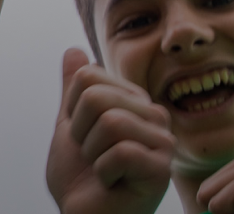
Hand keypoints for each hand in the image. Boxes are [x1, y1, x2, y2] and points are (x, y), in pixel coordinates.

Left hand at [46, 48, 173, 213]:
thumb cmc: (81, 179)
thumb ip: (73, 91)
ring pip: (111, 122)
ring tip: (103, 170)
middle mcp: (154, 115)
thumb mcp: (70, 128)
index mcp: (134, 101)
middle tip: (92, 157)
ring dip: (92, 154)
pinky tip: (114, 183)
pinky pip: (120, 151)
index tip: (84, 137)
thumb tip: (73, 50)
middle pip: (97, 97)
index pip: (89, 76)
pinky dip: (104, 172)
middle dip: (81, 133)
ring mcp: (162, 141)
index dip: (72, 111)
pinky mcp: (162, 168)